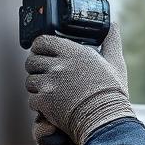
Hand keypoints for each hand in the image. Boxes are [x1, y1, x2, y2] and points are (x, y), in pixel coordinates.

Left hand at [24, 23, 134, 144]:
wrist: (105, 119)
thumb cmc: (111, 93)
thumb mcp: (115, 63)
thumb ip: (111, 41)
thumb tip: (113, 26)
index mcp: (73, 52)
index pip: (42, 41)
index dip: (39, 47)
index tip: (42, 53)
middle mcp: (59, 65)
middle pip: (31, 61)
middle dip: (36, 67)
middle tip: (45, 74)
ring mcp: (50, 84)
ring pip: (30, 81)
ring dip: (37, 86)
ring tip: (49, 90)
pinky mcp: (45, 102)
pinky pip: (32, 100)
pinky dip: (39, 103)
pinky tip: (51, 105)